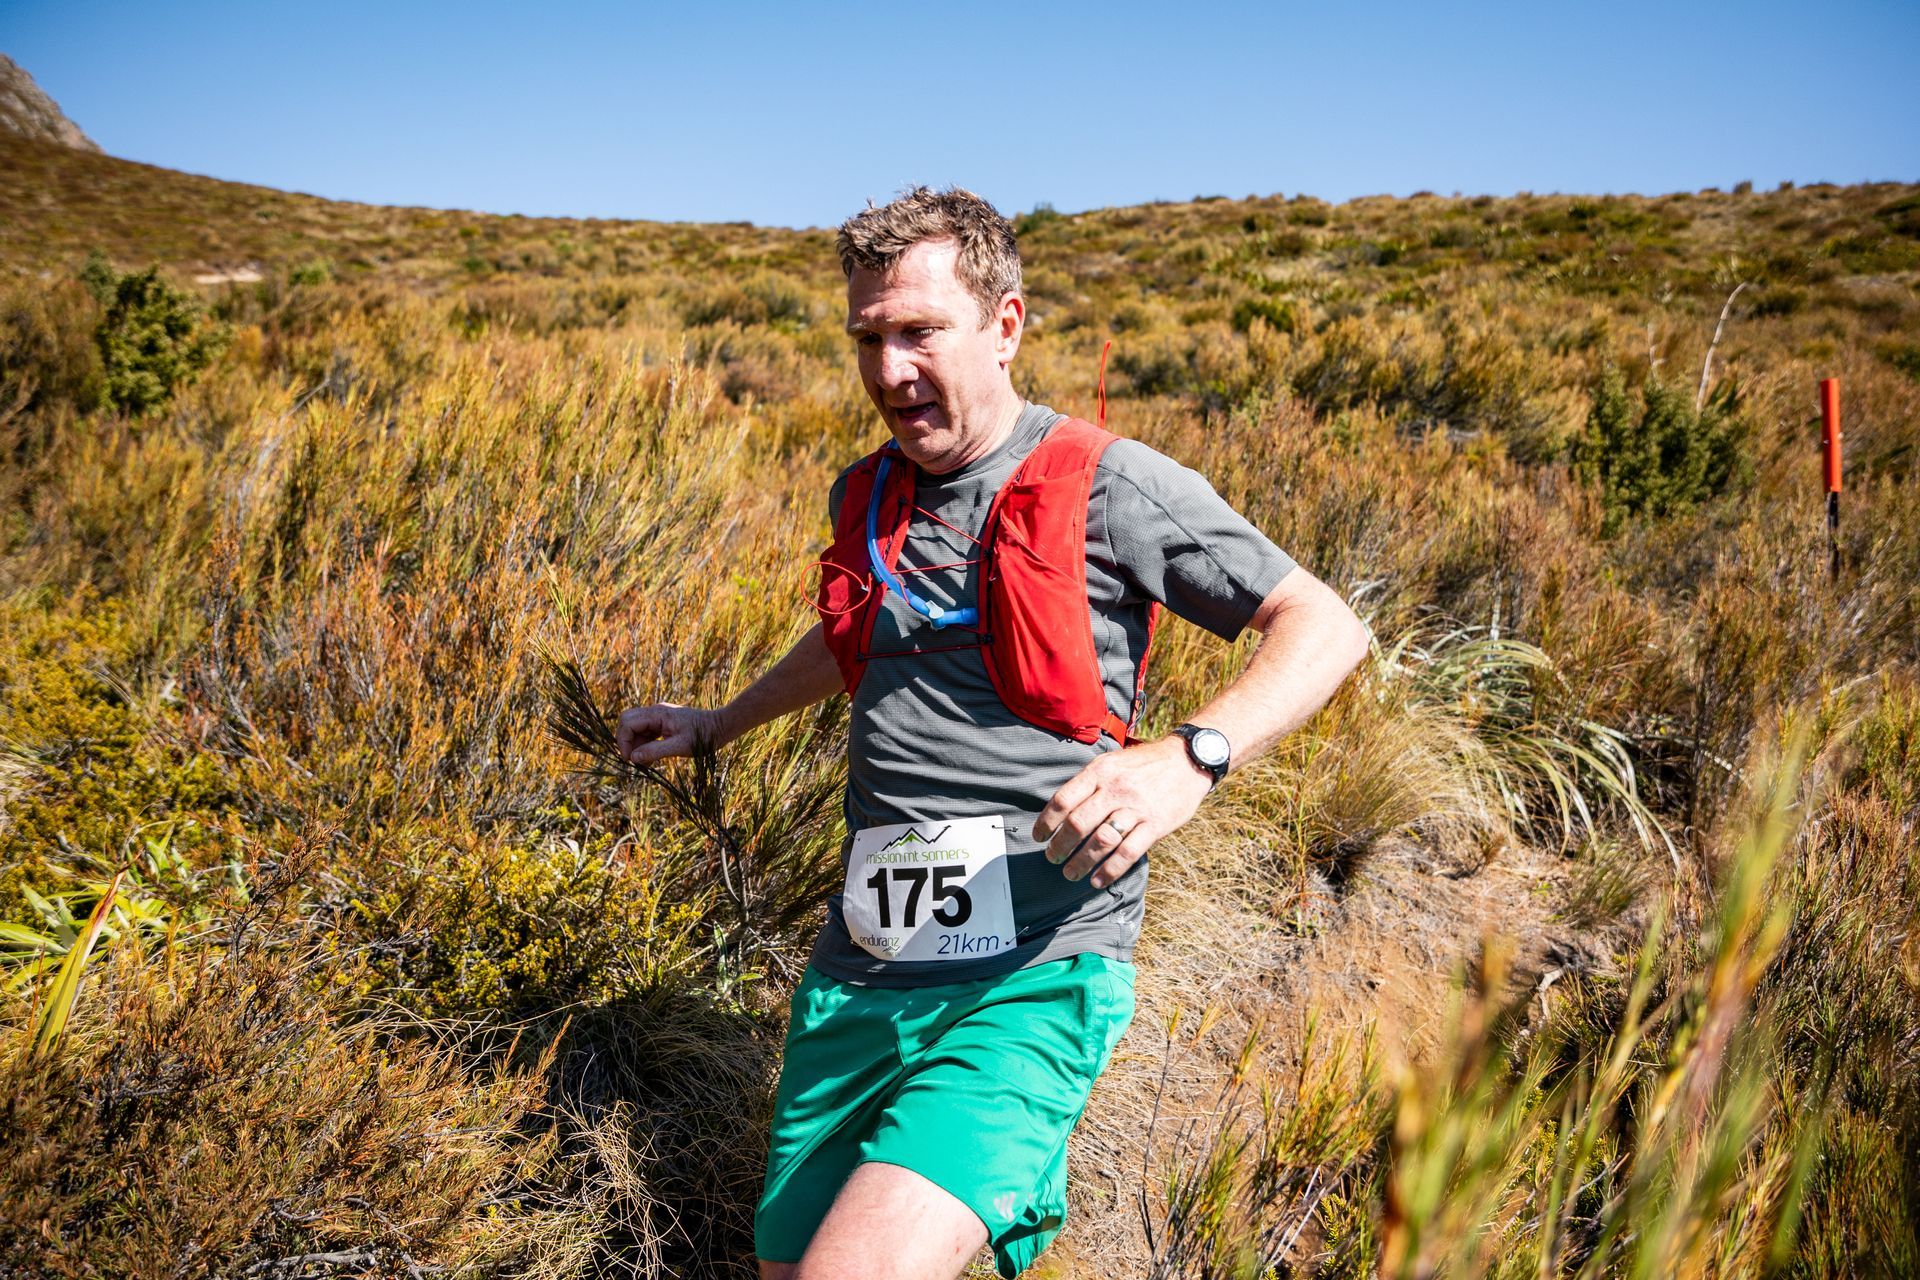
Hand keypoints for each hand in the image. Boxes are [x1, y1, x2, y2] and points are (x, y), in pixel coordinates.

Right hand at [615, 702, 723, 764]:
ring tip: (647, 763)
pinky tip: (652, 758)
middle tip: (636, 760)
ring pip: (635, 728)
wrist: (721, 727)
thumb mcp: (680, 747)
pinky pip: (645, 732)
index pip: (628, 722)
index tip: (630, 759)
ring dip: (636, 745)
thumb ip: (655, 751)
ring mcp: (659, 717)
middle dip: (627, 742)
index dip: (624, 741)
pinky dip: (644, 745)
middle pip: (627, 722)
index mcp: (658, 714)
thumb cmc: (703, 736)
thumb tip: (633, 758)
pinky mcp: (663, 723)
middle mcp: (655, 712)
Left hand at [1031, 737, 1213, 889]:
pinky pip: (1128, 853)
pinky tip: (1097, 880)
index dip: (1046, 822)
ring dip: (1081, 862)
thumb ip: (1088, 783)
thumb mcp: (1111, 762)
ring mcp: (1136, 808)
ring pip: (1101, 841)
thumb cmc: (1143, 765)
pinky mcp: (1156, 825)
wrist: (1187, 761)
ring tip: (1070, 873)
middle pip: (1078, 824)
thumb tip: (1060, 810)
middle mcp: (1115, 790)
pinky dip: (1109, 870)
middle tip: (1052, 858)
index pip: (1063, 800)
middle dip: (1060, 846)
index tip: (1038, 837)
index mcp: (1099, 772)